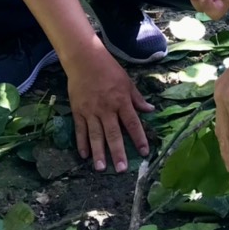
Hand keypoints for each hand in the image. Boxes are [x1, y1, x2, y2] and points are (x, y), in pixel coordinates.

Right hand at [66, 47, 153, 172]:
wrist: (85, 60)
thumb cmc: (109, 70)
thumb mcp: (128, 82)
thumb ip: (137, 99)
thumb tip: (150, 110)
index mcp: (121, 101)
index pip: (132, 123)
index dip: (139, 138)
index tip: (144, 152)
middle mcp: (106, 108)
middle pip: (113, 134)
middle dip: (117, 152)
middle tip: (120, 169)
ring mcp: (90, 111)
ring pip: (95, 135)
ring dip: (98, 152)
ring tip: (101, 168)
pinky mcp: (78, 111)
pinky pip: (80, 130)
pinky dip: (82, 143)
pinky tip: (85, 155)